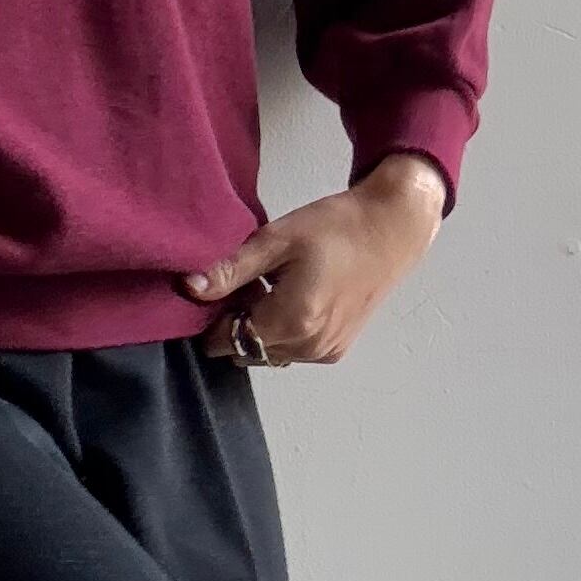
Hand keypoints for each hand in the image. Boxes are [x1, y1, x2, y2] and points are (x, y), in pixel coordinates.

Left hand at [177, 151, 449, 363]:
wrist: (392, 229)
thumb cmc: (336, 227)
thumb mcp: (277, 240)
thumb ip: (232, 270)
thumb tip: (188, 288)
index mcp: (291, 320)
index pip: (225, 341)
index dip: (214, 318)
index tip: (223, 289)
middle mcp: (308, 346)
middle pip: (245, 349)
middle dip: (236, 323)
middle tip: (251, 284)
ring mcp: (324, 352)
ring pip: (266, 354)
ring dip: (260, 329)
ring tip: (273, 289)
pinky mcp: (335, 351)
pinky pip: (291, 352)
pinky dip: (283, 332)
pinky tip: (293, 298)